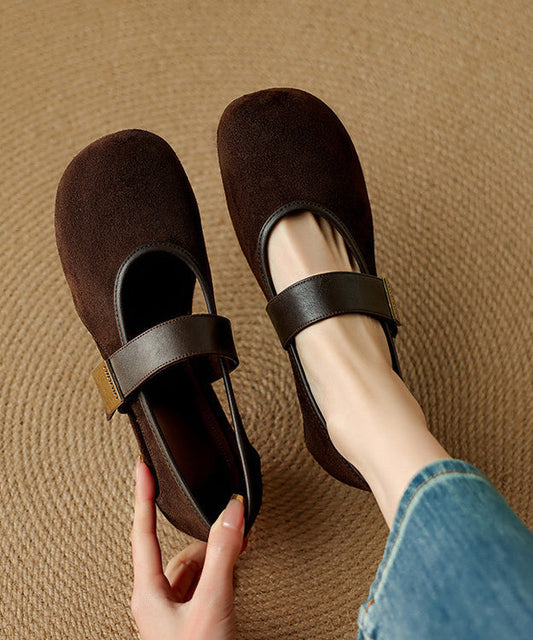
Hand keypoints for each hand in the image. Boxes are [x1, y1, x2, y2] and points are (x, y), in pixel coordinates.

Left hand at [130, 457, 244, 639]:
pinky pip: (203, 587)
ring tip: (238, 554)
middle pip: (179, 552)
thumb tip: (232, 512)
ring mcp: (174, 615)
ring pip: (195, 570)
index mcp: (149, 593)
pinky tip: (234, 576)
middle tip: (229, 525)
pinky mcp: (190, 623)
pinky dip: (220, 576)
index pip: (143, 531)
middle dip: (206, 539)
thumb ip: (223, 554)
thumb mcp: (212, 604)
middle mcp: (157, 601)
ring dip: (217, 560)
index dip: (142, 495)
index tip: (141, 468)